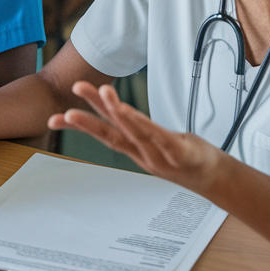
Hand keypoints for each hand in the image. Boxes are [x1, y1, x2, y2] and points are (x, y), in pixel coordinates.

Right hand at [50, 81, 221, 190]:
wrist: (214, 177)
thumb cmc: (184, 157)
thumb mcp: (156, 142)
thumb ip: (136, 128)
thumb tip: (118, 112)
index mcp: (135, 149)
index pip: (104, 134)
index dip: (79, 125)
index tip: (55, 118)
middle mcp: (143, 153)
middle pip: (113, 133)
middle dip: (89, 119)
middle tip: (69, 104)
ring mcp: (161, 155)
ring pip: (135, 132)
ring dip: (117, 113)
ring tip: (104, 92)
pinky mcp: (181, 152)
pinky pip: (159, 136)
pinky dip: (142, 125)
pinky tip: (129, 112)